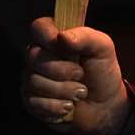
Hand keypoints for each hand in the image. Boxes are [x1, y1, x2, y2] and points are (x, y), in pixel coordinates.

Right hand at [23, 17, 128, 134]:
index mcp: (56, 37)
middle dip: (62, 70)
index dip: (48, 37)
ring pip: (34, 81)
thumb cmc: (102, 72)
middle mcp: (40, 56)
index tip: (65, 48)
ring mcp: (32, 78)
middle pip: (34, 57)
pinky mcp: (31, 101)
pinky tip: (69, 106)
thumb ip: (86, 37)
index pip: (39, 27)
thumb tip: (62, 36)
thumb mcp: (103, 49)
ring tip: (80, 92)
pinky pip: (34, 102)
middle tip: (80, 74)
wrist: (104, 106)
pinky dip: (56, 106)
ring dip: (63, 90)